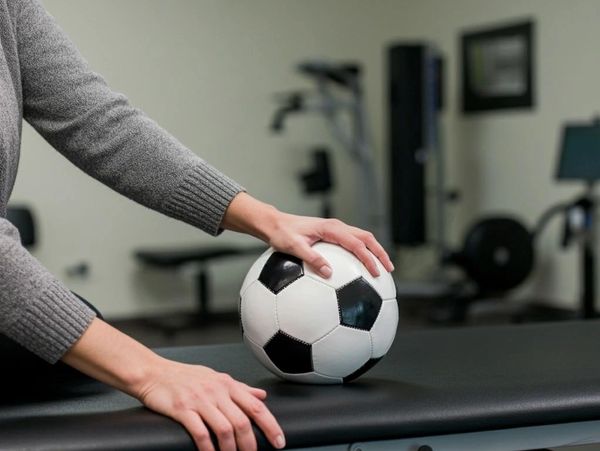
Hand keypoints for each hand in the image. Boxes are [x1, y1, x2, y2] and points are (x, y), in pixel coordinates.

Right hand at [137, 359, 284, 450]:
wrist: (154, 373)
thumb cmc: (185, 376)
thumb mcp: (216, 377)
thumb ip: (240, 388)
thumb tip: (262, 396)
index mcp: (228, 384)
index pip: (256, 406)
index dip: (270, 425)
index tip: (279, 441)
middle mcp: (217, 391)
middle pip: (242, 422)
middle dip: (251, 444)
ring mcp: (199, 400)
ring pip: (224, 429)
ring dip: (231, 449)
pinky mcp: (182, 410)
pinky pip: (200, 433)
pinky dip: (208, 448)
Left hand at [222, 193, 393, 277]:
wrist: (274, 224)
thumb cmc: (282, 234)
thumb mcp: (293, 247)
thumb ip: (311, 258)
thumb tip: (329, 273)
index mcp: (331, 228)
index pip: (356, 243)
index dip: (369, 258)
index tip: (377, 272)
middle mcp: (336, 227)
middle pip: (366, 238)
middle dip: (380, 253)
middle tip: (389, 270)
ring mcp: (335, 229)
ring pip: (362, 238)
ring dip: (374, 251)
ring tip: (382, 268)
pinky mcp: (332, 234)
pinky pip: (352, 242)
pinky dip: (363, 251)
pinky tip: (362, 266)